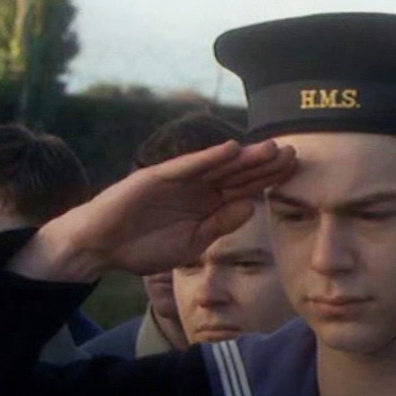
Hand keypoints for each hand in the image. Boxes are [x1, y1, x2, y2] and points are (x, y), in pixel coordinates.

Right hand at [10, 140, 296, 281]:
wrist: (100, 247)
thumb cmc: (142, 248)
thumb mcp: (191, 244)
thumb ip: (219, 226)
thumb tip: (252, 206)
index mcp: (205, 204)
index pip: (242, 188)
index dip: (267, 179)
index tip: (294, 172)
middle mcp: (194, 188)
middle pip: (236, 173)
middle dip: (263, 164)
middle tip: (294, 153)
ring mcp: (176, 180)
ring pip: (216, 166)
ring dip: (243, 157)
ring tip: (271, 148)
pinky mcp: (156, 177)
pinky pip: (186, 166)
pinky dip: (207, 158)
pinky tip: (230, 151)